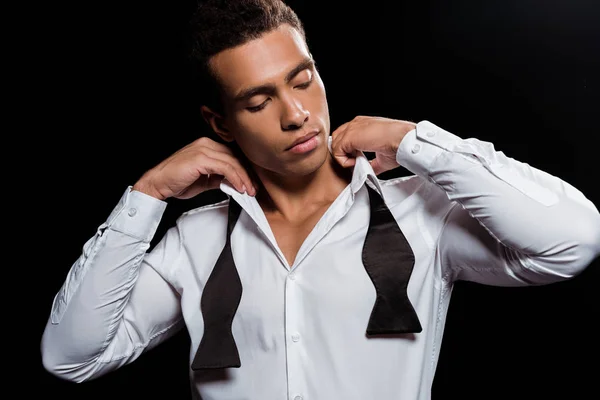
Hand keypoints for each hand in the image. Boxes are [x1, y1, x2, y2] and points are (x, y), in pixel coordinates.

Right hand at [133, 137, 256, 199]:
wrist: (158, 184)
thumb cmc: (176, 182)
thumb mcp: (203, 180)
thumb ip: (218, 178)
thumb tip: (233, 183)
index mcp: (206, 146)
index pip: (231, 156)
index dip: (244, 170)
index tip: (251, 183)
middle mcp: (205, 144)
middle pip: (235, 157)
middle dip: (247, 174)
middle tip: (254, 189)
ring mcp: (203, 149)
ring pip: (232, 162)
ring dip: (244, 178)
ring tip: (249, 191)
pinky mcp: (201, 158)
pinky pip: (225, 168)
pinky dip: (235, 178)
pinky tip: (239, 188)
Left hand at [330, 116, 415, 174]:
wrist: (403, 139)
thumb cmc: (398, 144)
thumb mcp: (381, 155)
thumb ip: (370, 162)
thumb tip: (367, 172)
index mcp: (363, 124)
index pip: (345, 135)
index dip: (347, 150)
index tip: (358, 159)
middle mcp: (355, 124)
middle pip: (336, 139)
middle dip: (343, 153)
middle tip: (356, 162)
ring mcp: (351, 129)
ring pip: (334, 145)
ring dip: (344, 157)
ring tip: (358, 162)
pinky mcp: (349, 137)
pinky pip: (336, 152)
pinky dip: (344, 161)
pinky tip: (357, 162)